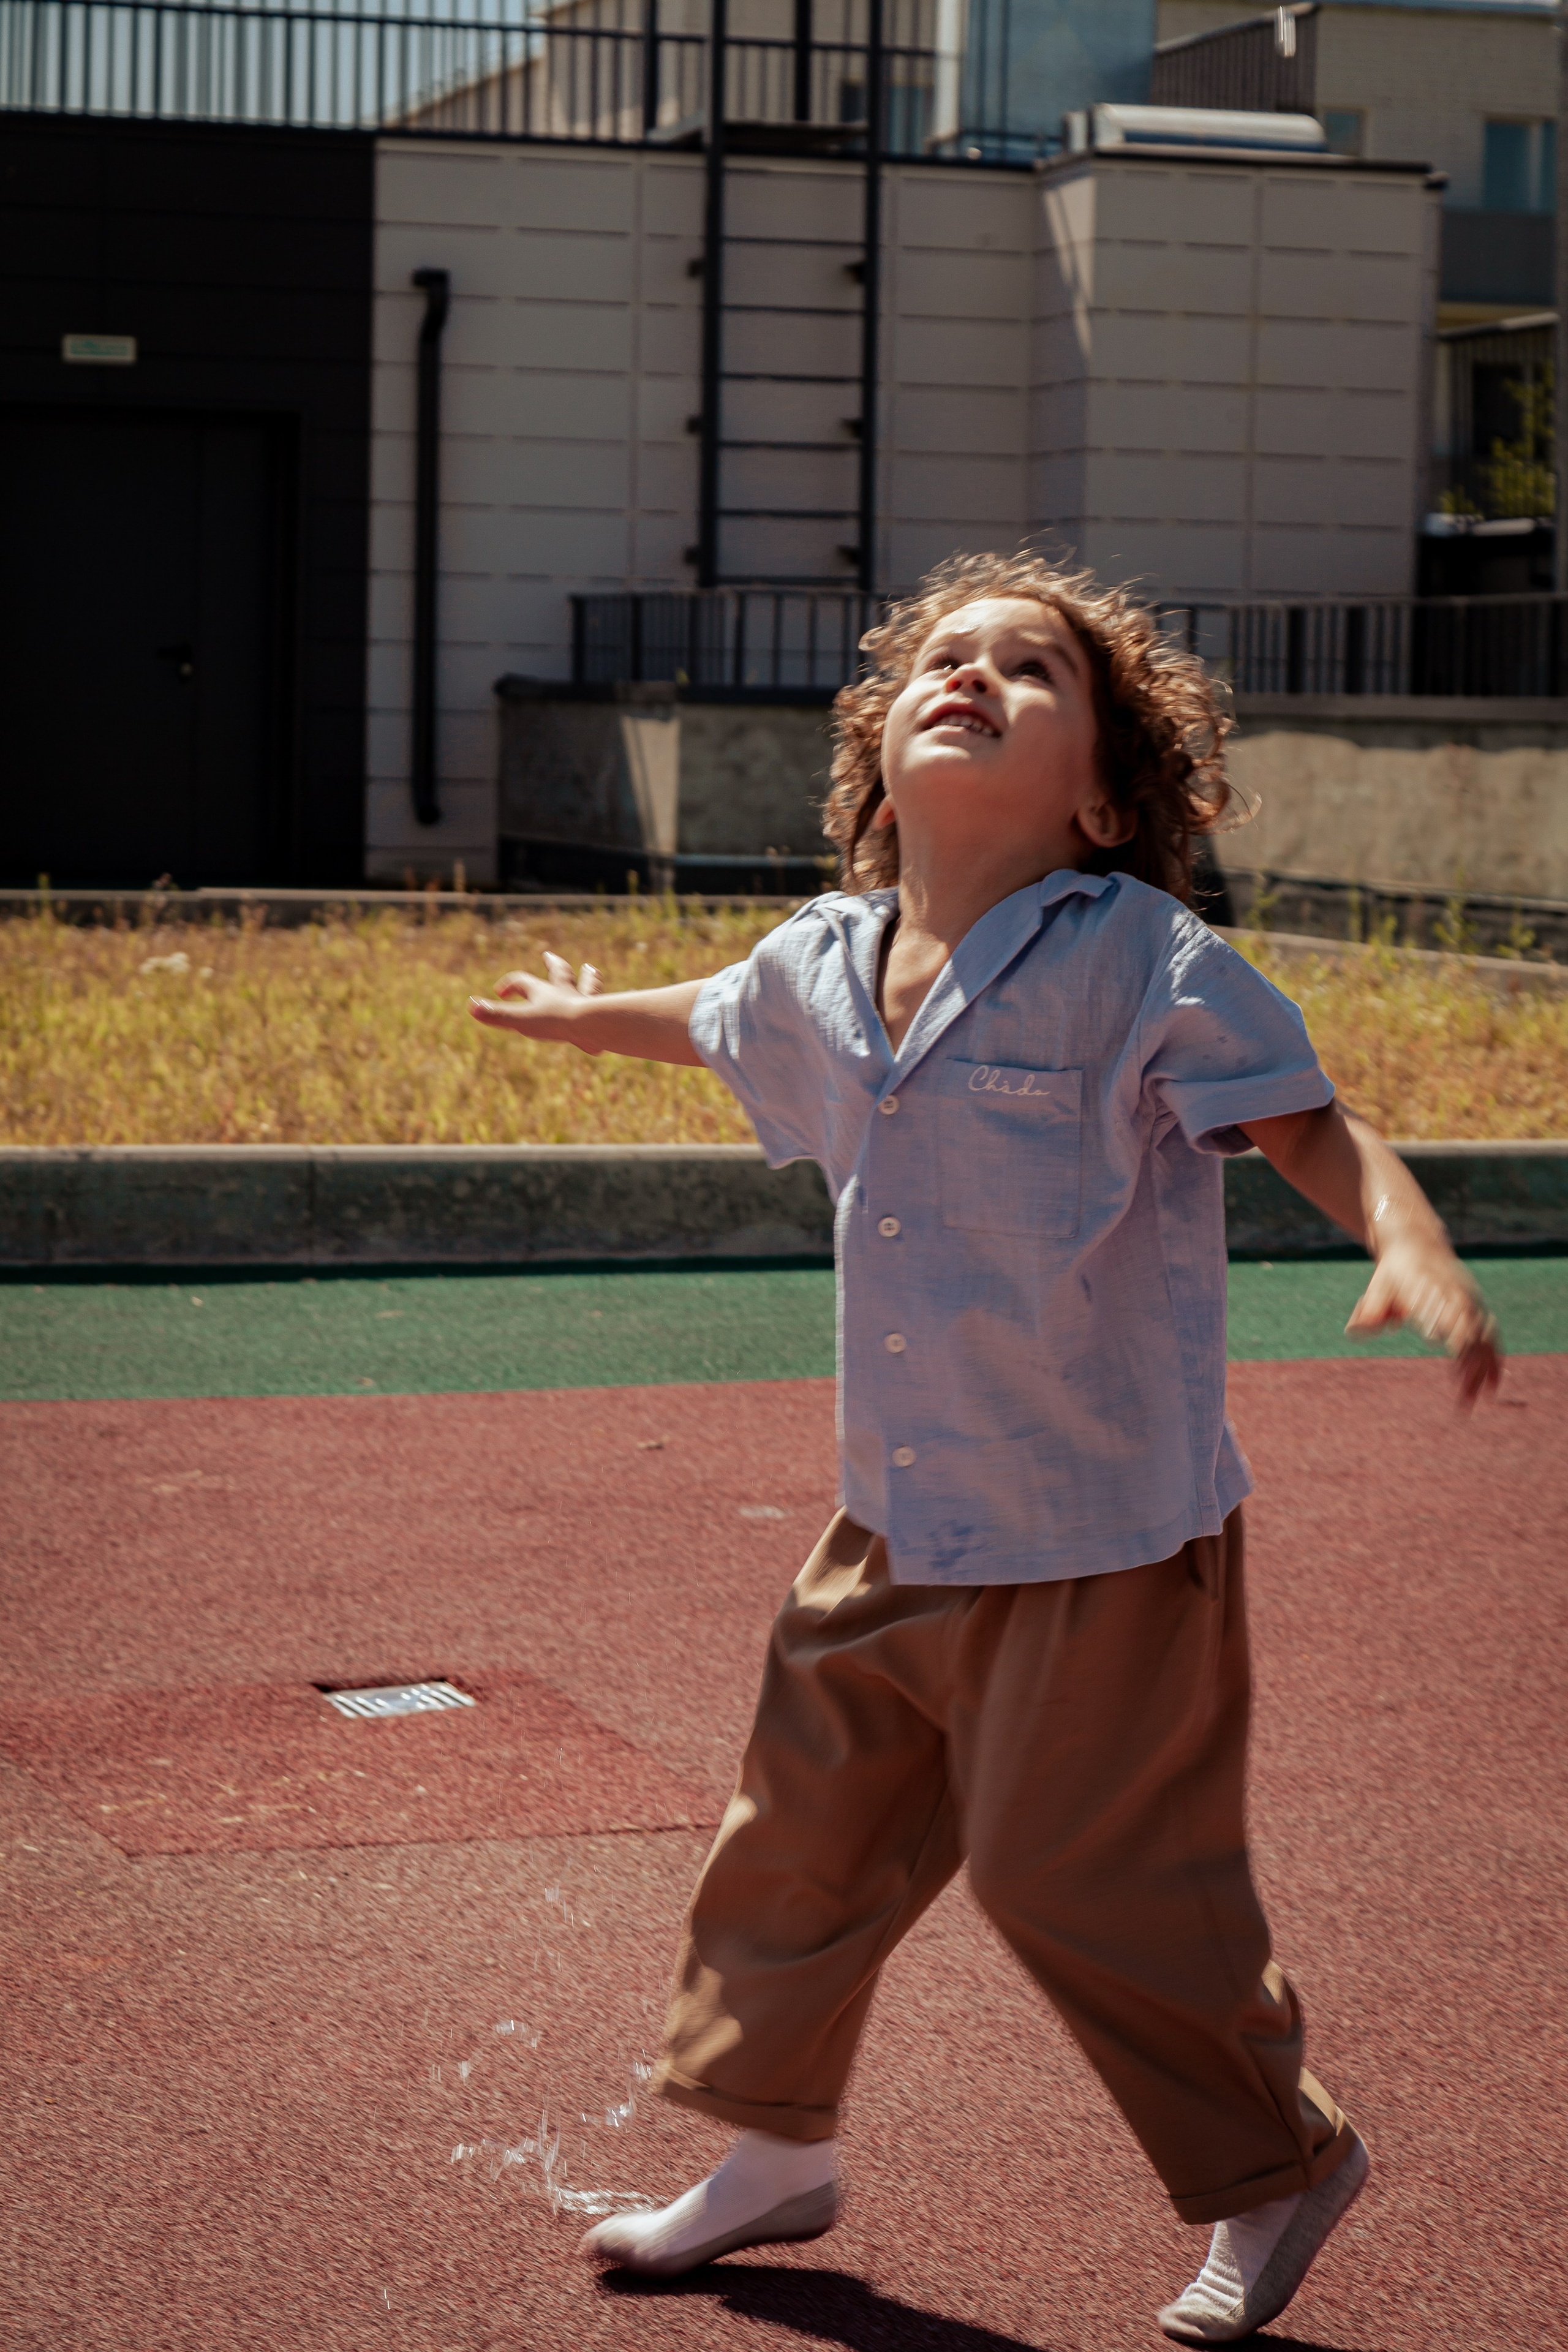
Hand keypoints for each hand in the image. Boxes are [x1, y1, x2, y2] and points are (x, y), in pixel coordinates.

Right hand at [469, 952, 604, 1051]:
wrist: (593, 1027)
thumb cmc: (557, 1021)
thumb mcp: (522, 1019)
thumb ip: (498, 1014)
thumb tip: (471, 1006)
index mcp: (545, 991)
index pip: (522, 981)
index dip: (510, 985)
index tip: (500, 993)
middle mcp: (567, 992)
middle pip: (559, 974)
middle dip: (552, 965)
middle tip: (549, 955)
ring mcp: (587, 1003)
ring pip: (588, 985)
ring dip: (588, 977)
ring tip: (590, 969)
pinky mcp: (603, 1019)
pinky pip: (606, 1009)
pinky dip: (608, 1005)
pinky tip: (614, 1005)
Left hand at [1346, 1237, 1501, 1405]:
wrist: (1416, 1244)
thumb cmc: (1393, 1273)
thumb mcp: (1377, 1289)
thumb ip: (1369, 1311)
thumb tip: (1353, 1330)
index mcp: (1434, 1293)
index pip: (1450, 1316)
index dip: (1456, 1334)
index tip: (1456, 1356)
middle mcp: (1457, 1297)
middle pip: (1472, 1333)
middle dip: (1471, 1365)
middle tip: (1464, 1396)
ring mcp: (1471, 1302)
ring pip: (1485, 1338)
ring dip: (1483, 1369)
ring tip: (1476, 1398)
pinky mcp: (1477, 1309)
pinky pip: (1491, 1337)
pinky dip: (1493, 1360)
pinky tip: (1491, 1385)